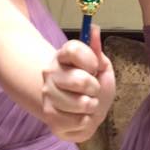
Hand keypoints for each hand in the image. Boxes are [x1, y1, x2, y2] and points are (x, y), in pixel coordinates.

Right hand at [41, 25, 113, 142]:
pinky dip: (87, 121)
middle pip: (80, 81)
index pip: (73, 50)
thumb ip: (96, 50)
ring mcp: (48, 95)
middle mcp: (51, 73)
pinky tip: (81, 116)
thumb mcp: (101, 66)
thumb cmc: (93, 85)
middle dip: (95, 88)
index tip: (95, 67)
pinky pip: (78, 122)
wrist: (83, 110)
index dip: (90, 60)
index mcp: (63, 56)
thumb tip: (94, 28)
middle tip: (93, 90)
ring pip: (80, 104)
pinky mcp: (49, 117)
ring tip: (88, 104)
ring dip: (92, 106)